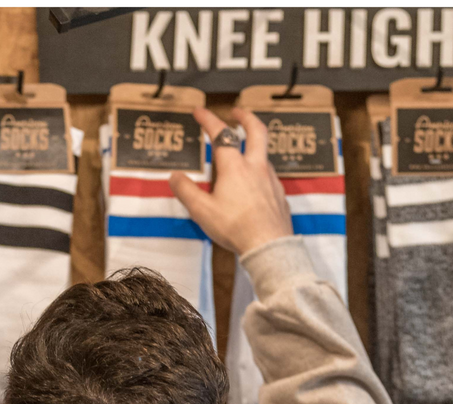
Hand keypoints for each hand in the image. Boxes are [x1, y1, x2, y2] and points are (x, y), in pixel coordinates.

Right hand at [172, 107, 292, 257]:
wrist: (268, 243)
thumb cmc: (235, 227)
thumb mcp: (202, 211)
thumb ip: (186, 191)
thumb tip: (175, 177)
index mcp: (234, 167)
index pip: (221, 135)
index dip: (208, 120)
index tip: (199, 111)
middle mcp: (255, 166)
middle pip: (256, 131)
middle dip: (246, 117)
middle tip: (237, 112)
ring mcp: (269, 178)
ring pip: (262, 152)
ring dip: (252, 144)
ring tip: (241, 150)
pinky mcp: (277, 191)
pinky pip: (267, 172)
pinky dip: (257, 167)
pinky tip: (250, 181)